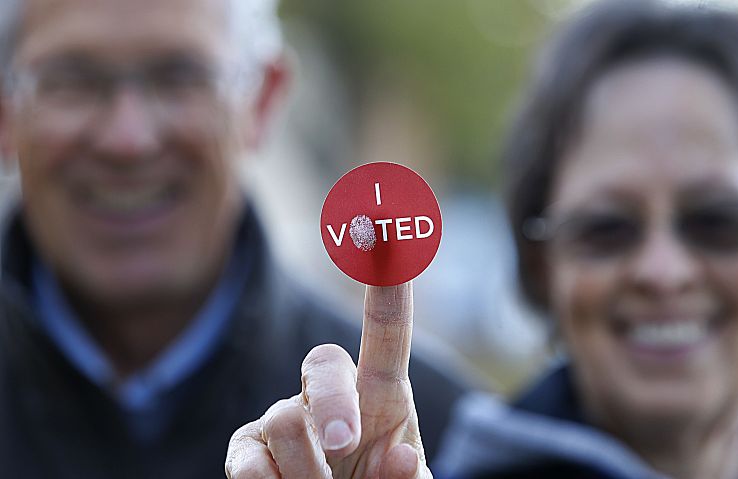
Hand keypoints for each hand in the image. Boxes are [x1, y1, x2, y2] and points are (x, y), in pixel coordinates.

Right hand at [225, 282, 430, 478]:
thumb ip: (406, 477)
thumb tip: (402, 458)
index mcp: (381, 395)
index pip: (386, 332)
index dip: (388, 285)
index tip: (387, 227)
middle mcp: (329, 394)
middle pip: (323, 362)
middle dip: (334, 402)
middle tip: (346, 445)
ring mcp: (283, 418)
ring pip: (285, 420)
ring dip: (310, 471)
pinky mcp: (247, 448)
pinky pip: (246, 460)